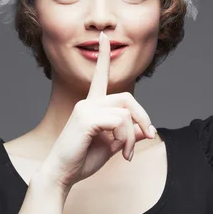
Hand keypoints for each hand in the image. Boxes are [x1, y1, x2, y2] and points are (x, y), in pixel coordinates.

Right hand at [34, 31, 155, 193]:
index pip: (99, 77)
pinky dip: (126, 138)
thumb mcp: (111, 147)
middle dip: (143, 116)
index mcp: (92, 106)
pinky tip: (121, 153)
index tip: (104, 37)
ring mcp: (85, 109)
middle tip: (150, 135)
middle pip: (127, 97)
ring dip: (133, 136)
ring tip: (128, 154)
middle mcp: (87, 103)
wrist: (62, 175)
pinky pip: (119, 121)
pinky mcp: (85, 119)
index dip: (103, 56)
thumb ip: (128, 136)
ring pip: (125, 112)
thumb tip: (147, 131)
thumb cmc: (82, 161)